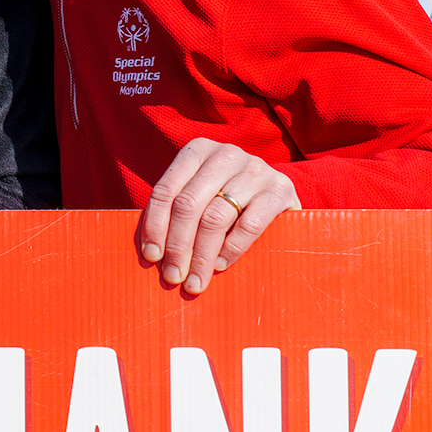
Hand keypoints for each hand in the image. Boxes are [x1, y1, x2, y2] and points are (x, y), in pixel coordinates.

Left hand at [137, 139, 300, 295]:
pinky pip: (249, 225)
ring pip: (215, 217)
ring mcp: (255, 169)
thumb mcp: (200, 194)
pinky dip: (231, 249)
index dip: (155, 226)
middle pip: (188, 205)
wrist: (279, 192)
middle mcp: (225, 154)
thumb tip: (152, 253)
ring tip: (195, 281)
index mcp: (197, 150)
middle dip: (177, 246)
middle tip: (172, 276)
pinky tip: (220, 265)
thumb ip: (176, 211)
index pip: (166, 190)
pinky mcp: (280, 189)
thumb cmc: (228, 198)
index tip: (151, 257)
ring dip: (201, 255)